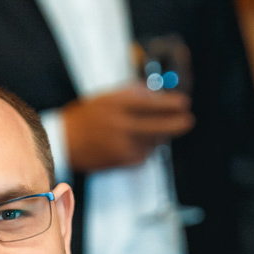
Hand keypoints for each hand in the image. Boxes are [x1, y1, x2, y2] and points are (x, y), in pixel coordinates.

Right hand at [61, 85, 193, 172]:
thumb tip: (156, 93)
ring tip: (151, 129)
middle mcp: (120, 125)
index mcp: (116, 105)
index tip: (183, 102)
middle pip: (158, 126)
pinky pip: (144, 154)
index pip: (150, 103)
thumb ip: (132, 94)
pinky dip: (146, 148)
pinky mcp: (122, 160)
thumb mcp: (107, 97)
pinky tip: (135, 142)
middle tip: (188, 120)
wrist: (65, 142)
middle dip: (177, 124)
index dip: (170, 104)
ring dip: (159, 135)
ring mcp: (122, 145)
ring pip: (153, 141)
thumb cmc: (86, 117)